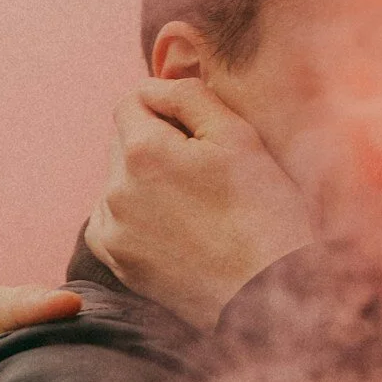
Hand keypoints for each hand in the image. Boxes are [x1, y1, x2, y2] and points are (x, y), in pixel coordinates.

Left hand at [84, 78, 314, 332]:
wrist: (269, 296)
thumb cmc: (264, 212)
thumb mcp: (238, 136)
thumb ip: (188, 96)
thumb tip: (153, 85)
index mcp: (143, 151)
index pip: (132, 101)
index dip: (169, 108)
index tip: (201, 133)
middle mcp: (115, 189)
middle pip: (123, 140)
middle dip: (157, 144)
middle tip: (206, 174)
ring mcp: (113, 229)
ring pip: (118, 180)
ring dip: (146, 181)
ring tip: (196, 206)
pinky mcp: (118, 261)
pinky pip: (112, 220)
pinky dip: (136, 216)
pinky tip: (176, 228)